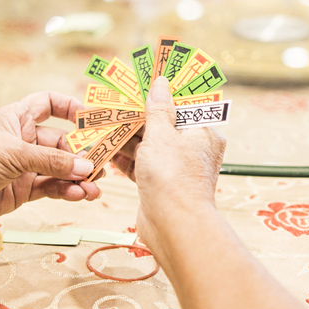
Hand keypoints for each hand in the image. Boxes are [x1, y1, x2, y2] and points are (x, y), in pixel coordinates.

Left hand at [0, 91, 100, 225]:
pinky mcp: (23, 191)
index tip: (93, 119)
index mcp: (17, 118)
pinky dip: (66, 191)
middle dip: (82, 153)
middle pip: (62, 142)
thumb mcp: (13, 154)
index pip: (49, 104)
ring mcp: (24, 167)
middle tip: (101, 164)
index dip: (71, 108)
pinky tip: (78, 195)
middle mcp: (23, 140)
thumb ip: (52, 160)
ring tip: (93, 186)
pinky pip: (52, 188)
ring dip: (78, 177)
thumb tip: (86, 166)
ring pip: (60, 168)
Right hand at [120, 76, 225, 249]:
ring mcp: (176, 168)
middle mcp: (193, 150)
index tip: (142, 82)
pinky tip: (108, 149)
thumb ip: (158, 109)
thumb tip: (161, 84)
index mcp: (203, 132)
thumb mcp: (162, 135)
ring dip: (128, 137)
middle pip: (164, 124)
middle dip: (139, 116)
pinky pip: (142, 165)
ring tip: (105, 123)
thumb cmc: (173, 177)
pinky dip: (127, 158)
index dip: (163, 93)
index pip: (184, 104)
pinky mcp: (160, 185)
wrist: (173, 226)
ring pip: (150, 146)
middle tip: (116, 102)